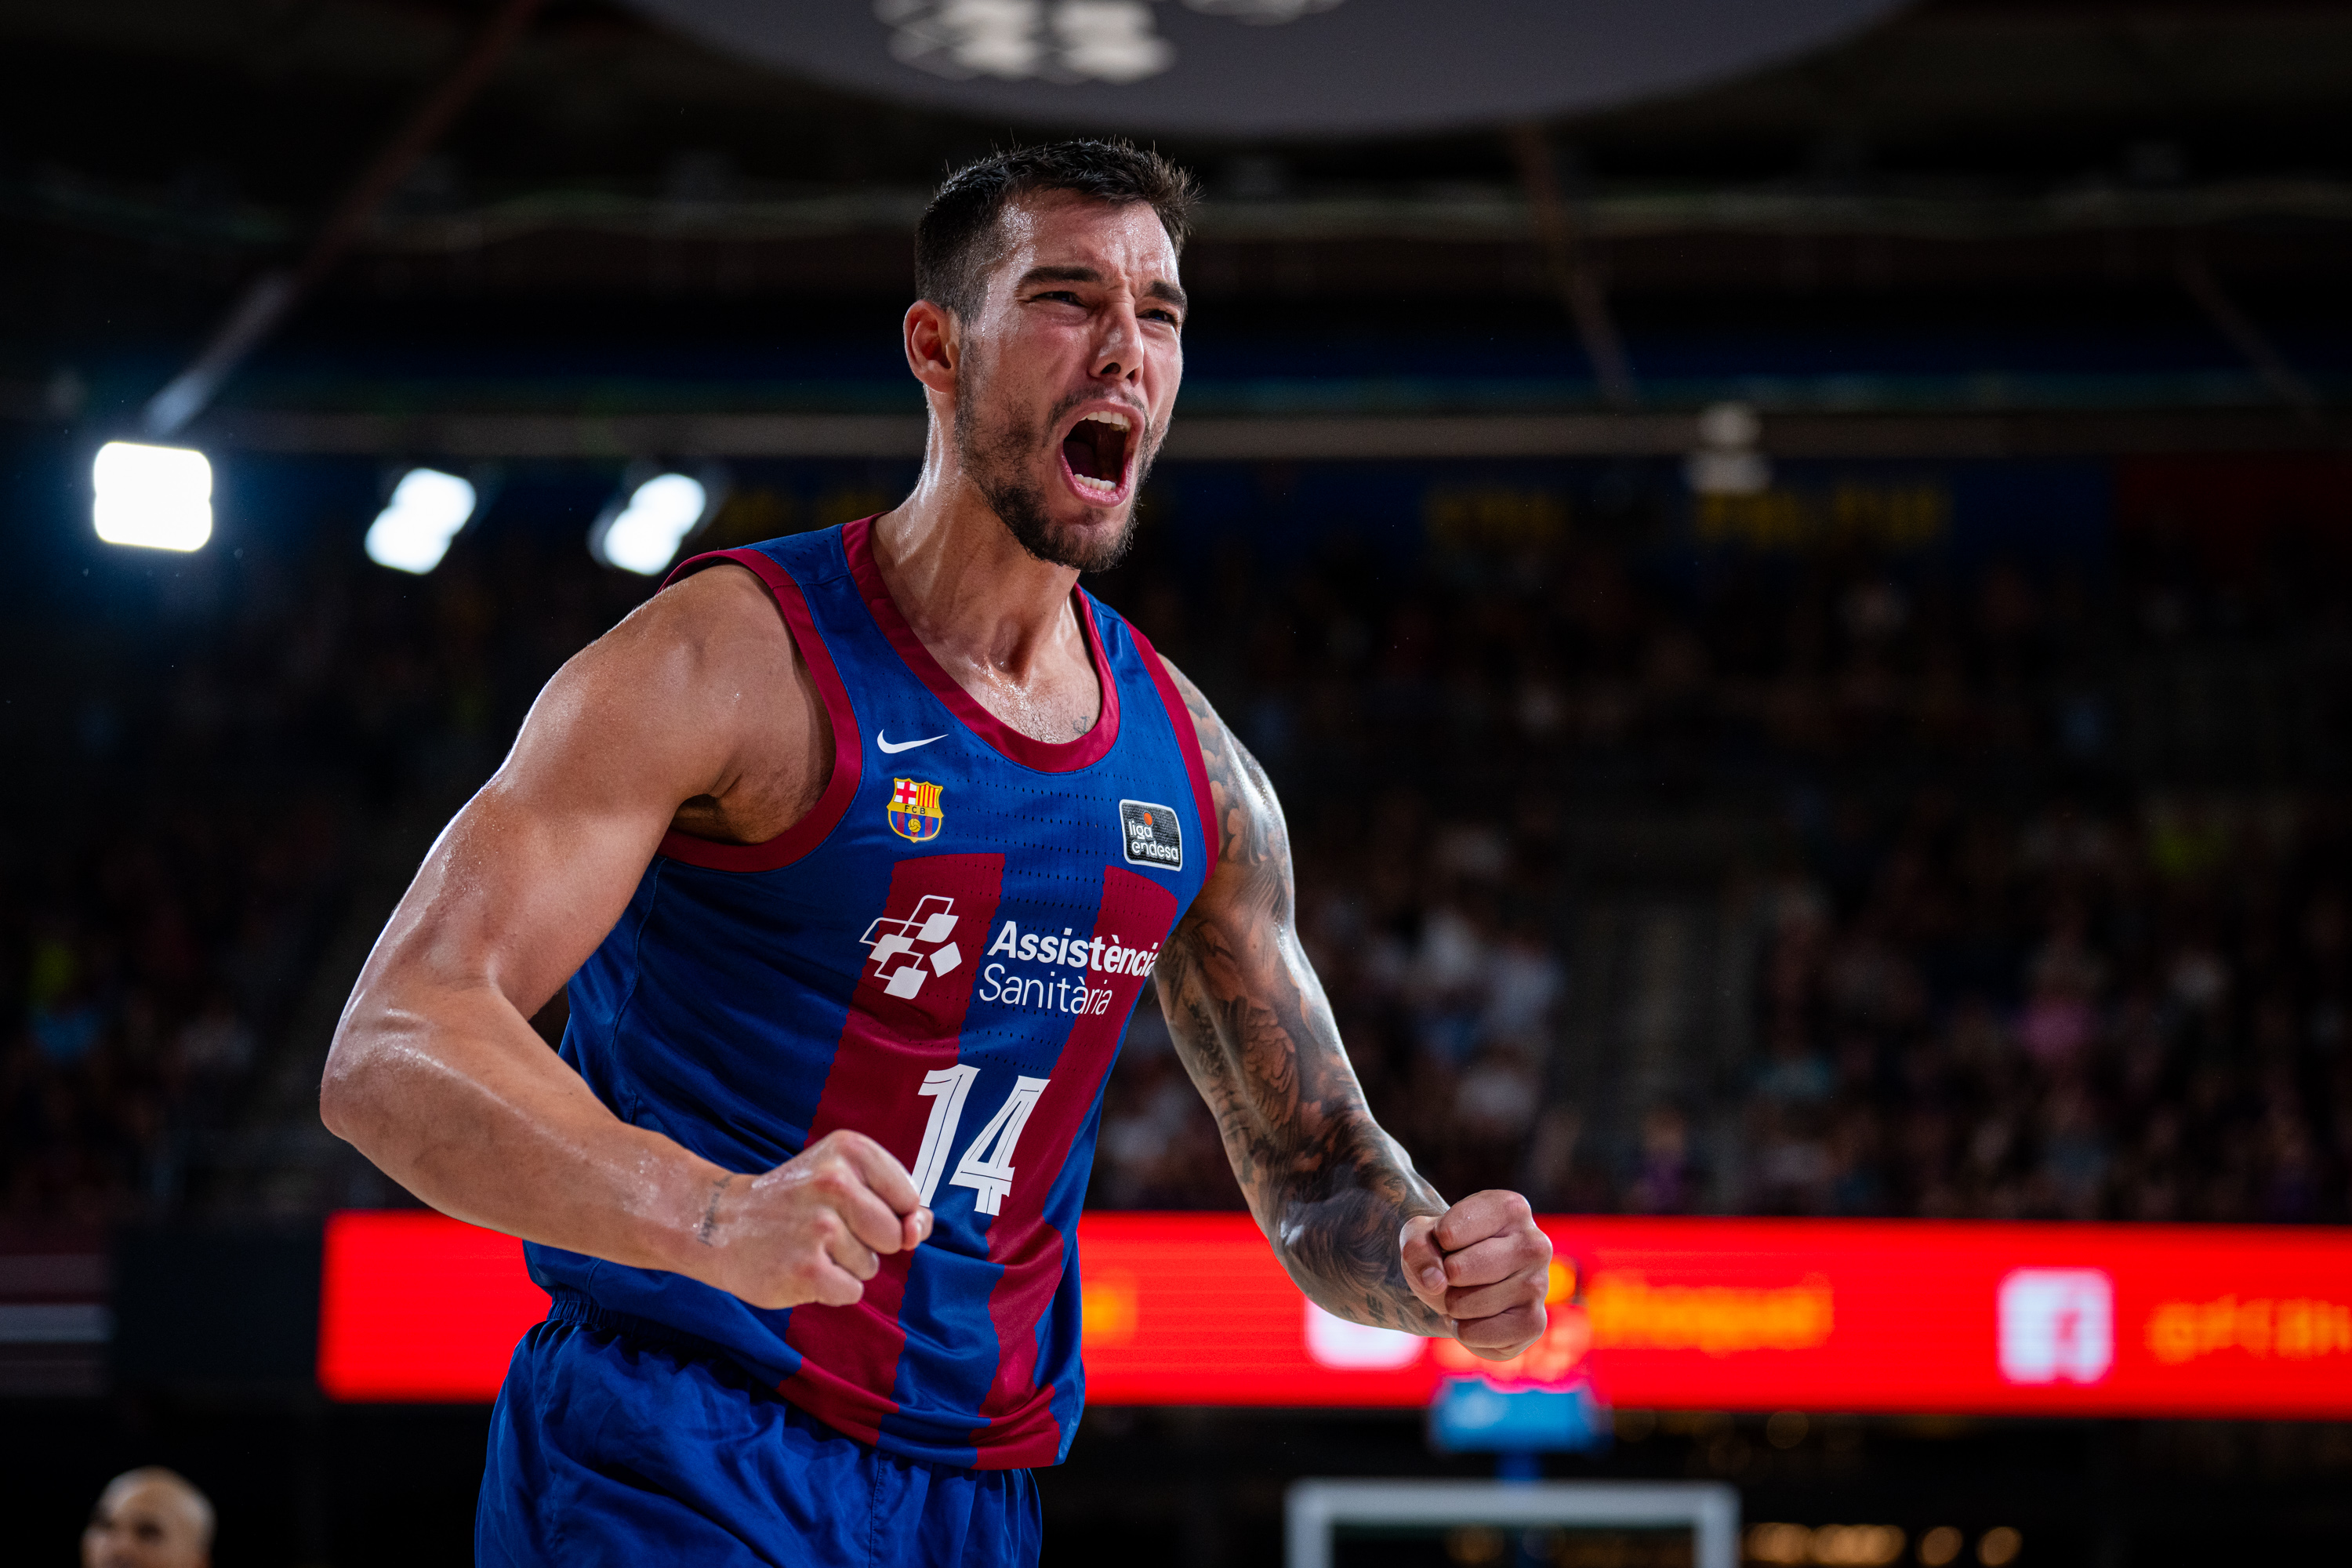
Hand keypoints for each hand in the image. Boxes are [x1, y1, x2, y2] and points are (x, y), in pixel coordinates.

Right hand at [692, 1130, 932, 1308]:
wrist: (720, 1224)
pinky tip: (799, 1268)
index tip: (846, 1206)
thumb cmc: (795, 1203)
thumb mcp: (845, 1179)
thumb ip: (898, 1204)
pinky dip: (830, 1289)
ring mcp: (820, 1227)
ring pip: (871, 1266)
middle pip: (895, 1235)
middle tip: (822, 1228)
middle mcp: (836, 1182)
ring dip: (843, 1266)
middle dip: (867, 1242)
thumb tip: (918, 1232)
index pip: (908, 1198)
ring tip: (805, 1245)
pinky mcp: (807, 1269)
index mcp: (850, 1150)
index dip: (885, 1214)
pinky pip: (851, 1292)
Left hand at [1400, 1190, 1550, 1358]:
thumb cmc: (1446, 1250)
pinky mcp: (1534, 1324)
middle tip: (1456, 1273)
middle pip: (1458, 1269)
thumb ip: (1416, 1247)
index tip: (1448, 1240)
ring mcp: (1539, 1285)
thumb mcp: (1419, 1235)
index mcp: (1510, 1208)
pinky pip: (1477, 1335)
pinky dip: (1464, 1331)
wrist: (1462, 1284)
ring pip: (1467, 1305)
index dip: (1436, 1242)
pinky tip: (1478, 1317)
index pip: (1448, 1232)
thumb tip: (1435, 1281)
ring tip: (1468, 1294)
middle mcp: (1535, 1243)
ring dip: (1453, 1306)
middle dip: (1444, 1277)